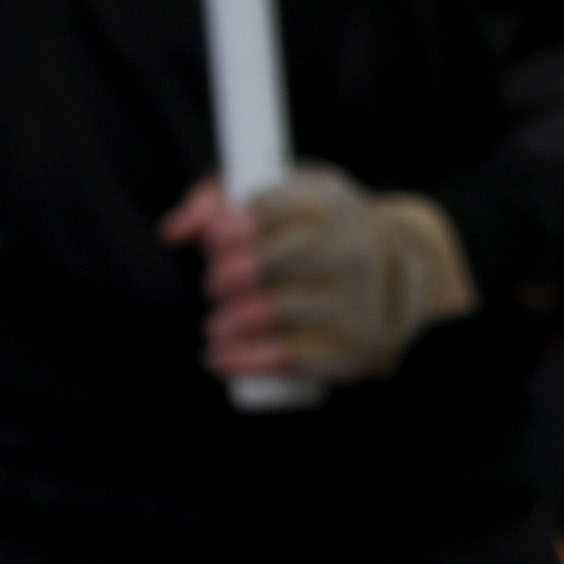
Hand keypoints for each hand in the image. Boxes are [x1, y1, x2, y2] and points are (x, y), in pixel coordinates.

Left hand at [167, 162, 471, 391]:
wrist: (388, 274)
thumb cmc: (310, 235)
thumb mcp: (277, 203)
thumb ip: (216, 205)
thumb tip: (175, 232)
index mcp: (332, 204)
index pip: (266, 211)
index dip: (227, 230)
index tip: (215, 243)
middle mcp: (353, 249)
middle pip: (265, 264)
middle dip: (224, 279)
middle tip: (215, 286)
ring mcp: (360, 300)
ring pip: (274, 313)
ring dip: (229, 324)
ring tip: (217, 327)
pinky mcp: (358, 345)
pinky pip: (295, 357)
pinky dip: (250, 361)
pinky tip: (222, 357)